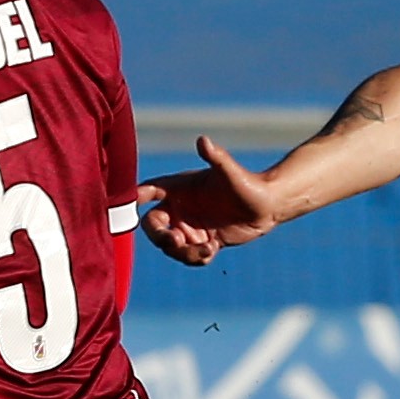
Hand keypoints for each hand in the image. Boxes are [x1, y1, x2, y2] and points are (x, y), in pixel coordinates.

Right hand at [138, 136, 282, 265]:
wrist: (267, 205)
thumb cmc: (247, 183)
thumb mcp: (230, 172)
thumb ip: (216, 158)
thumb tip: (203, 140)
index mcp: (179, 188)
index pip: (148, 191)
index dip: (133, 199)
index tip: (132, 206)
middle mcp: (180, 208)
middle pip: (153, 226)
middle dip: (159, 236)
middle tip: (174, 241)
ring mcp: (190, 227)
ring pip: (171, 246)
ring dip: (183, 252)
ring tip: (206, 250)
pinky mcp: (203, 242)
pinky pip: (190, 256)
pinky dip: (196, 258)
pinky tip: (211, 251)